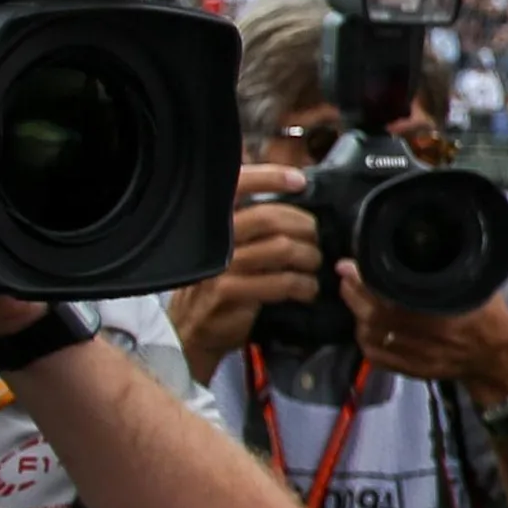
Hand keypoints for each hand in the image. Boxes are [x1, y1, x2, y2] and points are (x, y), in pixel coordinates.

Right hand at [169, 166, 320, 379]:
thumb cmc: (216, 285)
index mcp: (213, 221)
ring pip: (281, 248)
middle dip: (303, 225)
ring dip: (308, 256)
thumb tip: (295, 201)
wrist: (191, 331)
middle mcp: (214, 238)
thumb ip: (251, 225)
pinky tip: (308, 289)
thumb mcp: (226, 249)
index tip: (299, 180)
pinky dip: (303, 285)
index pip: (237, 185)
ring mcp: (220, 266)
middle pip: (268, 217)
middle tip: (316, 236)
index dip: (269, 177)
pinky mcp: (230, 292)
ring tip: (314, 265)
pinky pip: (281, 282)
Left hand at [340, 263, 507, 403]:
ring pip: (372, 337)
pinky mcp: (411, 371)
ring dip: (357, 314)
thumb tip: (418, 245)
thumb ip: (449, 271)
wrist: (497, 359)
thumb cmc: (490, 315)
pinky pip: (377, 357)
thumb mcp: (476, 286)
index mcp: (445, 316)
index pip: (393, 297)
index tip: (350, 264)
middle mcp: (427, 340)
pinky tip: (363, 324)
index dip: (367, 281)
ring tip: (353, 295)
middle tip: (346, 275)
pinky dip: (365, 339)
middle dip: (354, 293)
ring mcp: (417, 359)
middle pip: (375, 317)